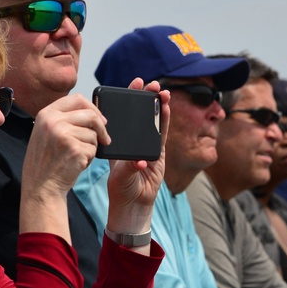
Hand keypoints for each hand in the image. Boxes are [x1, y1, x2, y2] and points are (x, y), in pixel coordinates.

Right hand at [23, 93, 108, 197]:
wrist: (41, 187)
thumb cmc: (46, 162)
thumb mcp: (46, 134)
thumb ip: (62, 120)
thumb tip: (92, 112)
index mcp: (46, 114)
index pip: (77, 99)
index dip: (93, 107)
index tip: (100, 118)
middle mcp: (53, 121)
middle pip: (90, 115)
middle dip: (102, 128)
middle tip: (104, 139)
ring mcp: (64, 134)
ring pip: (93, 134)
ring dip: (91, 147)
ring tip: (76, 157)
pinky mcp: (74, 149)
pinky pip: (93, 149)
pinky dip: (89, 158)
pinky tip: (76, 164)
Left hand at [106, 79, 170, 234]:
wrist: (134, 204)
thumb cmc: (121, 189)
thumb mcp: (120, 176)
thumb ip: (129, 168)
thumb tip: (140, 162)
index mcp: (120, 140)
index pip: (124, 114)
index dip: (129, 97)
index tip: (134, 83)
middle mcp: (133, 139)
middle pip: (140, 113)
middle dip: (146, 97)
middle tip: (151, 84)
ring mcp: (147, 144)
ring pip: (154, 120)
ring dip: (158, 105)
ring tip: (162, 92)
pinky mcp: (158, 153)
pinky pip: (162, 134)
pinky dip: (165, 121)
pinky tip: (167, 108)